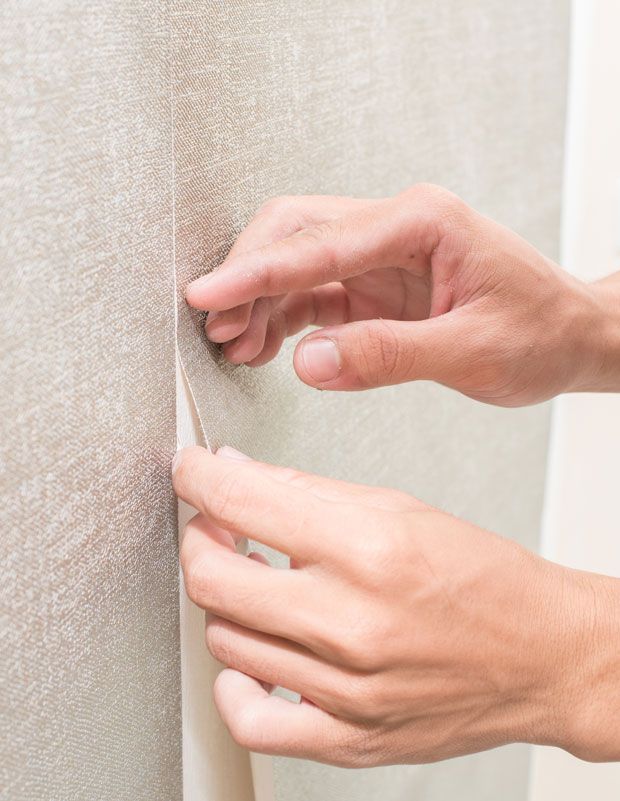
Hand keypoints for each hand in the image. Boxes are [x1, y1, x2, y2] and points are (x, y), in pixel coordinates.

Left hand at [172, 445, 619, 764]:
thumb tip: (236, 474)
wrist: (541, 654)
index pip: (242, 500)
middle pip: (213, 576)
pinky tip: (248, 658)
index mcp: (370, 547)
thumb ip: (306, 492)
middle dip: (200, 536)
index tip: (192, 471)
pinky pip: (251, 720)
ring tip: (253, 580)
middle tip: (216, 524)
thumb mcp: (398, 507)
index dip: (197, 477)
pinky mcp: (348, 737)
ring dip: (225, 599)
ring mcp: (347, 688)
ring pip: (225, 638)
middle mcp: (353, 621)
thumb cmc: (481, 578)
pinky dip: (232, 683)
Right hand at [185, 185, 619, 405]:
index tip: (206, 294)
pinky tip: (265, 346)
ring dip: (258, 299)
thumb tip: (310, 363)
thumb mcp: (473, 351)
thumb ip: (389, 355)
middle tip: (213, 324)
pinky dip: (282, 316)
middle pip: (294, 232)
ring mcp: (382, 253)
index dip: (255, 271)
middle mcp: (395, 227)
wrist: (569, 336)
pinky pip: (314, 291)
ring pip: (296, 261)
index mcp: (421, 223)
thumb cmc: (539, 332)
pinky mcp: (375, 283)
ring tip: (233, 344)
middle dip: (246, 275)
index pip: (319, 243)